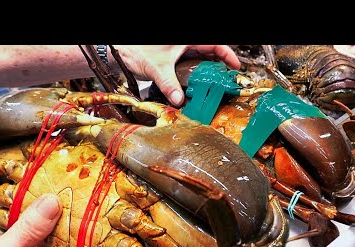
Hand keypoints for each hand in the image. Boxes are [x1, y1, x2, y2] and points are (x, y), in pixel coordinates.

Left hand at [113, 45, 240, 105]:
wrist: (120, 55)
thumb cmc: (135, 51)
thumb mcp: (156, 68)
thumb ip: (169, 84)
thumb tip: (179, 99)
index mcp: (185, 39)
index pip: (214, 44)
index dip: (227, 54)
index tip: (235, 65)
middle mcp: (184, 44)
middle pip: (209, 52)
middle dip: (220, 64)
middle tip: (227, 79)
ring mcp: (179, 52)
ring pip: (201, 59)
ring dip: (209, 70)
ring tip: (216, 84)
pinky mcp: (173, 60)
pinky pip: (191, 65)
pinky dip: (197, 74)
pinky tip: (199, 85)